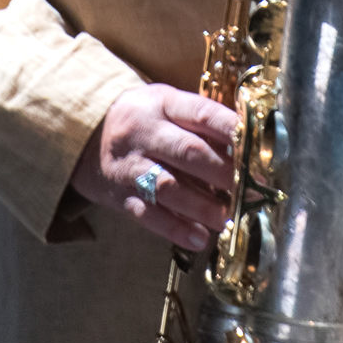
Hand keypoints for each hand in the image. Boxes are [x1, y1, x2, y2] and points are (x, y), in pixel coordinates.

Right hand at [70, 83, 237, 252]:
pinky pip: (148, 215)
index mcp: (161, 103)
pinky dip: (175, 229)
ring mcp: (130, 165)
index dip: (230, 129)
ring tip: (229, 218)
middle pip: (188, 152)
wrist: (84, 135)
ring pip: (168, 187)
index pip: (200, 112)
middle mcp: (143, 132)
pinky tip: (199, 238)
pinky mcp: (120, 196)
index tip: (258, 146)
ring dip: (203, 206)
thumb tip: (249, 146)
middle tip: (253, 190)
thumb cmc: (142, 119)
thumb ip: (201, 122)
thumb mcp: (166, 106)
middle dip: (224, 173)